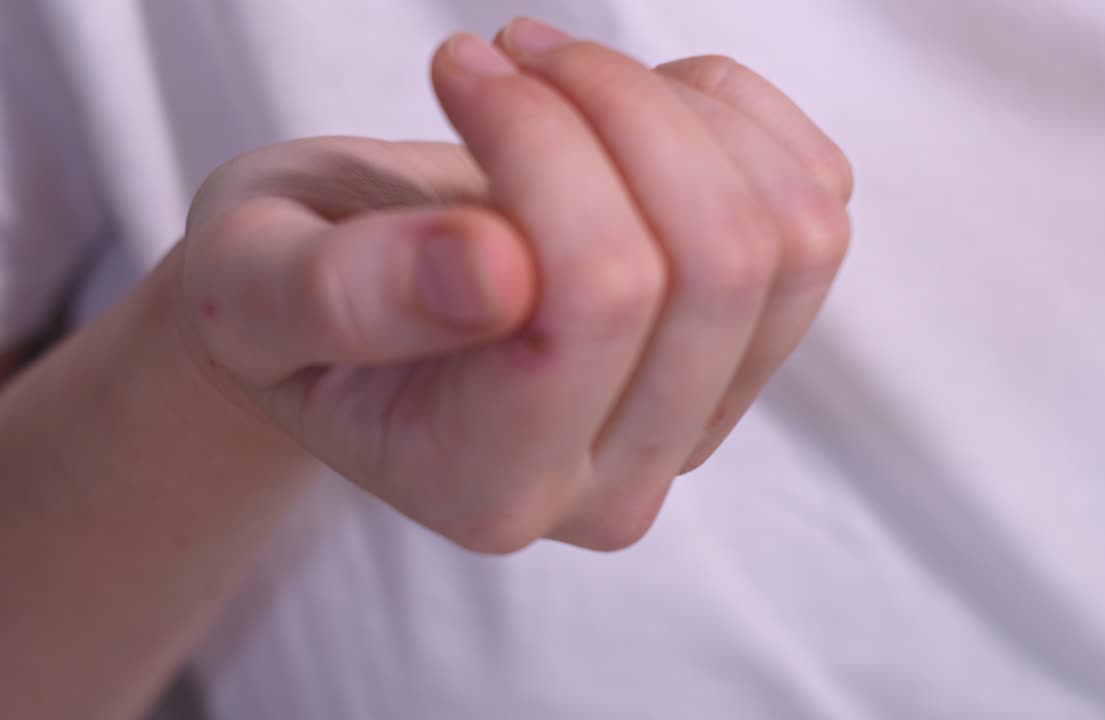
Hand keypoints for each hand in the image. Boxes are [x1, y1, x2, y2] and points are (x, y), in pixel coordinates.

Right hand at [179, 17, 852, 552]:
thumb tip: (492, 274)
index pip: (592, 300)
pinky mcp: (751, 347)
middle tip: (510, 54)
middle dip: (613, 111)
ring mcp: (701, 416)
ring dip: (679, 111)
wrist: (354, 297)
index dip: (541, 147)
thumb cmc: (287, 290)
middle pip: (712, 266)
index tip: (458, 66)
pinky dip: (736, 120)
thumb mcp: (248, 287)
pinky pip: (818, 206)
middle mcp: (619, 476)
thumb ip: (337, 297)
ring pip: (788, 236)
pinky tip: (638, 105)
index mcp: (489, 486)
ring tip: (565, 74)